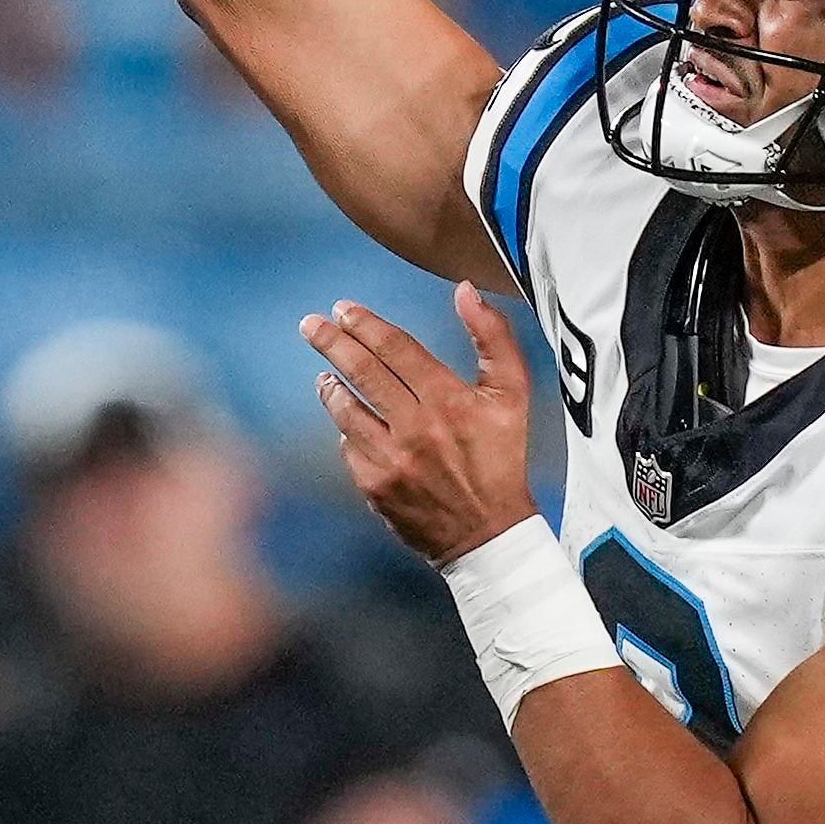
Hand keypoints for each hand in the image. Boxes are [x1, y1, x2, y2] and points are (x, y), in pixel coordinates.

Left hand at [299, 283, 536, 567]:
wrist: (489, 533)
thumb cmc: (502, 457)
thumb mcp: (513, 394)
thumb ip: (492, 336)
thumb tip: (464, 290)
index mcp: (448, 400)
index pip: (395, 349)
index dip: (366, 325)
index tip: (344, 309)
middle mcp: (415, 428)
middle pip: (362, 372)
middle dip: (332, 342)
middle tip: (311, 324)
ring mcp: (390, 459)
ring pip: (346, 411)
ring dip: (331, 386)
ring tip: (325, 372)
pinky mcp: (374, 486)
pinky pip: (349, 447)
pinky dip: (347, 430)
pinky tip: (350, 422)